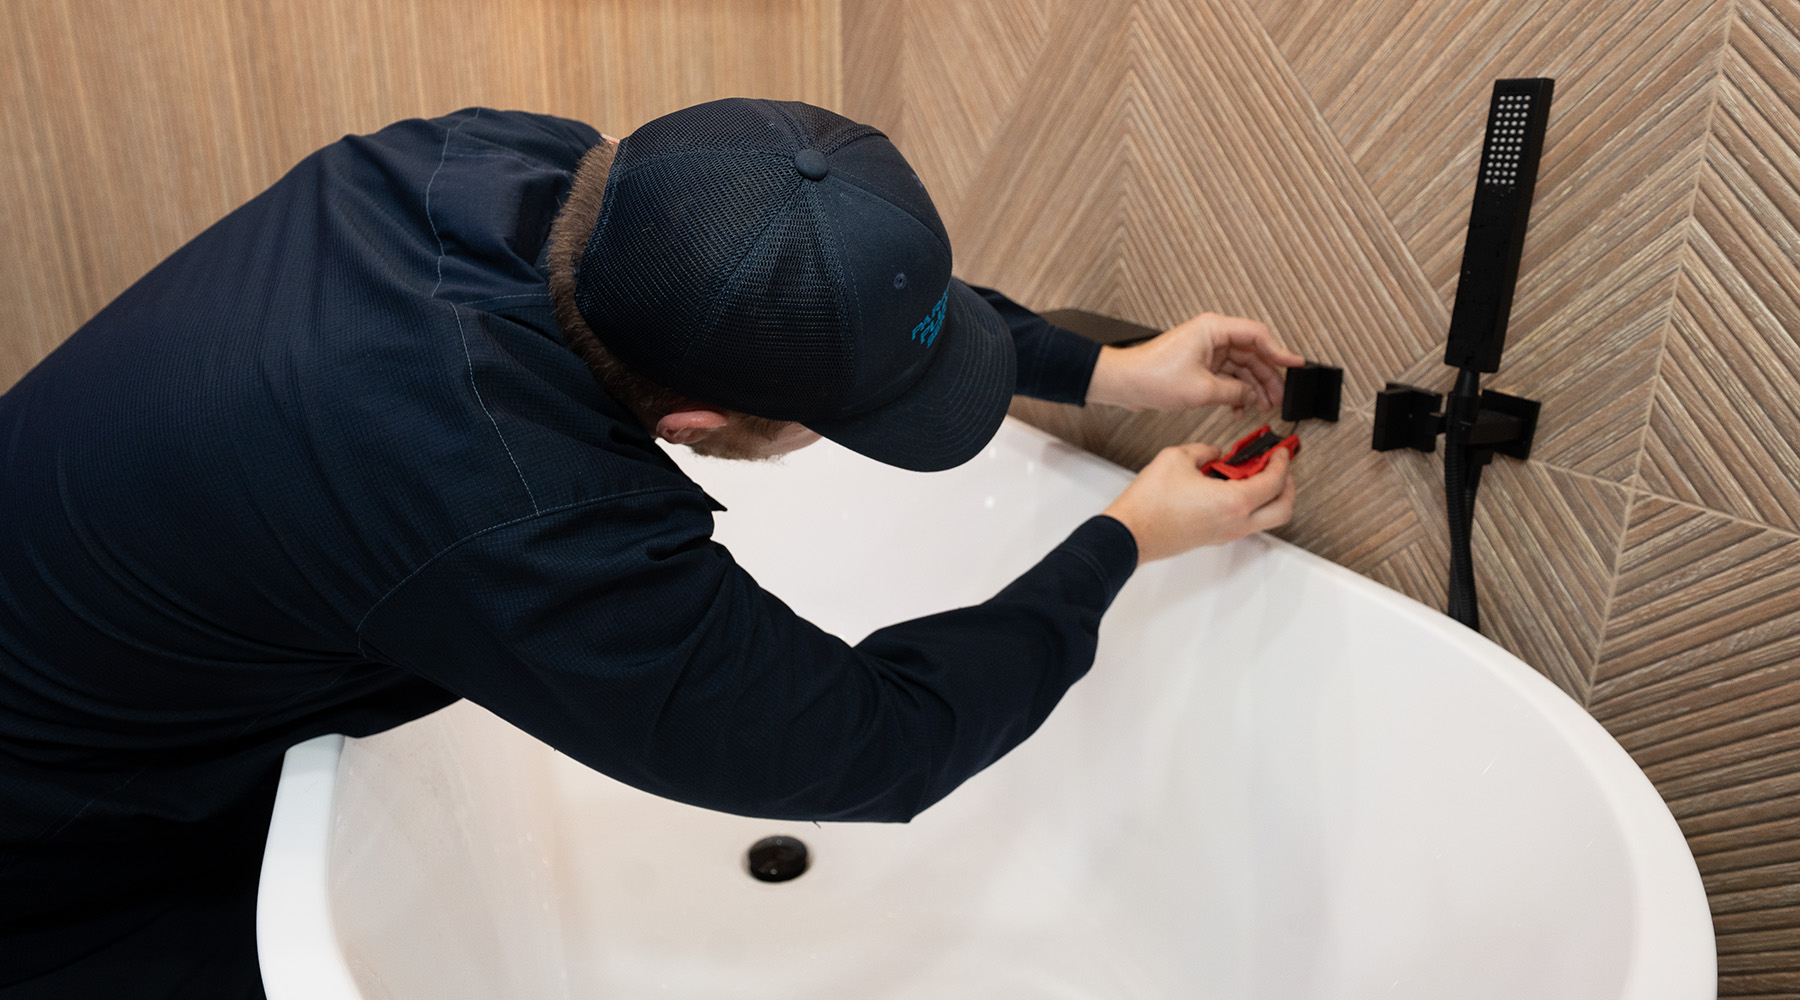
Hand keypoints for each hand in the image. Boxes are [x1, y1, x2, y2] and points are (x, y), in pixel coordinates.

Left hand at [1085, 313, 1304, 416]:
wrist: (1124, 384)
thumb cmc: (1152, 377)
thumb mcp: (1202, 390)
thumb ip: (1234, 392)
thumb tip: (1252, 396)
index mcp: (1213, 328)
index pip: (1258, 335)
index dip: (1280, 351)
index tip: (1295, 365)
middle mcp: (1211, 335)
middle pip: (1252, 353)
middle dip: (1267, 377)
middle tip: (1278, 397)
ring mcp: (1205, 350)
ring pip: (1240, 367)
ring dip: (1252, 388)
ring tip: (1262, 407)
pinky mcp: (1199, 365)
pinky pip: (1226, 376)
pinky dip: (1234, 392)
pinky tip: (1239, 408)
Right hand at [1102, 443, 1295, 564]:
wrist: (1131, 533)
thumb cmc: (1150, 503)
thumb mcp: (1177, 457)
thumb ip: (1205, 450)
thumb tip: (1214, 452)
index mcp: (1235, 502)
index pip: (1275, 481)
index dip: (1282, 462)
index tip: (1281, 451)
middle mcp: (1236, 522)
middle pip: (1283, 509)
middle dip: (1287, 485)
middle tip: (1279, 467)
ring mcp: (1226, 533)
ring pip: (1266, 519)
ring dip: (1269, 497)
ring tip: (1254, 475)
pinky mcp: (1214, 538)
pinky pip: (1245, 522)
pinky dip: (1250, 505)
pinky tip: (1231, 487)